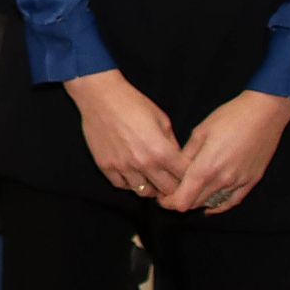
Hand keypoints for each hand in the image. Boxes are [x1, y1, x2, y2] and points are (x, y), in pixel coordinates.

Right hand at [64, 69, 187, 196]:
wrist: (100, 96)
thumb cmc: (132, 103)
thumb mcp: (162, 119)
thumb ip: (172, 143)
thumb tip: (177, 160)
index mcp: (161, 151)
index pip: (185, 176)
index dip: (190, 177)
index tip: (188, 175)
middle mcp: (143, 163)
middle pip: (167, 190)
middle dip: (173, 186)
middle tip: (171, 180)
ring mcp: (123, 167)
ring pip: (144, 192)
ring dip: (151, 187)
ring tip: (151, 178)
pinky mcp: (106, 166)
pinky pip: (122, 185)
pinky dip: (129, 182)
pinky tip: (132, 173)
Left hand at [159, 90, 289, 214]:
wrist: (264, 113)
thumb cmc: (230, 117)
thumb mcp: (200, 132)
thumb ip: (186, 156)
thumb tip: (174, 170)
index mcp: (206, 167)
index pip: (182, 200)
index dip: (169, 202)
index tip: (161, 196)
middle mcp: (223, 180)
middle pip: (195, 204)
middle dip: (180, 200)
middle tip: (171, 193)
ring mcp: (239, 183)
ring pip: (212, 204)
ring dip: (197, 201)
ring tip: (189, 192)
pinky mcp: (252, 181)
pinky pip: (231, 202)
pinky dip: (218, 205)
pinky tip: (209, 205)